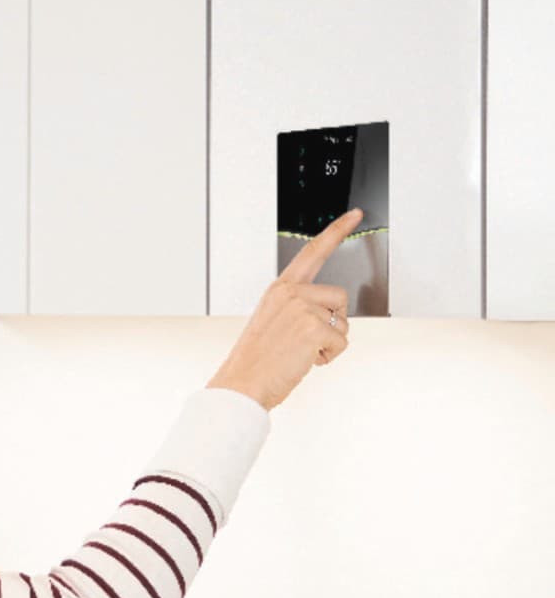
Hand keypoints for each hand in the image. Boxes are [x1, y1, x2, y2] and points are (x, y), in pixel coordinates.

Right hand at [208, 208, 363, 409]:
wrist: (242, 383)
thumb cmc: (256, 359)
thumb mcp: (272, 321)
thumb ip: (298, 307)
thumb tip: (331, 314)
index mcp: (280, 289)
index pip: (313, 252)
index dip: (337, 230)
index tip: (355, 214)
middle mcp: (291, 293)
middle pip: (339, 297)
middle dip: (334, 321)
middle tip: (304, 341)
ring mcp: (303, 308)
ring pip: (343, 322)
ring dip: (330, 342)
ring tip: (301, 352)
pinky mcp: (314, 328)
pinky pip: (342, 343)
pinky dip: (329, 357)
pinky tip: (305, 360)